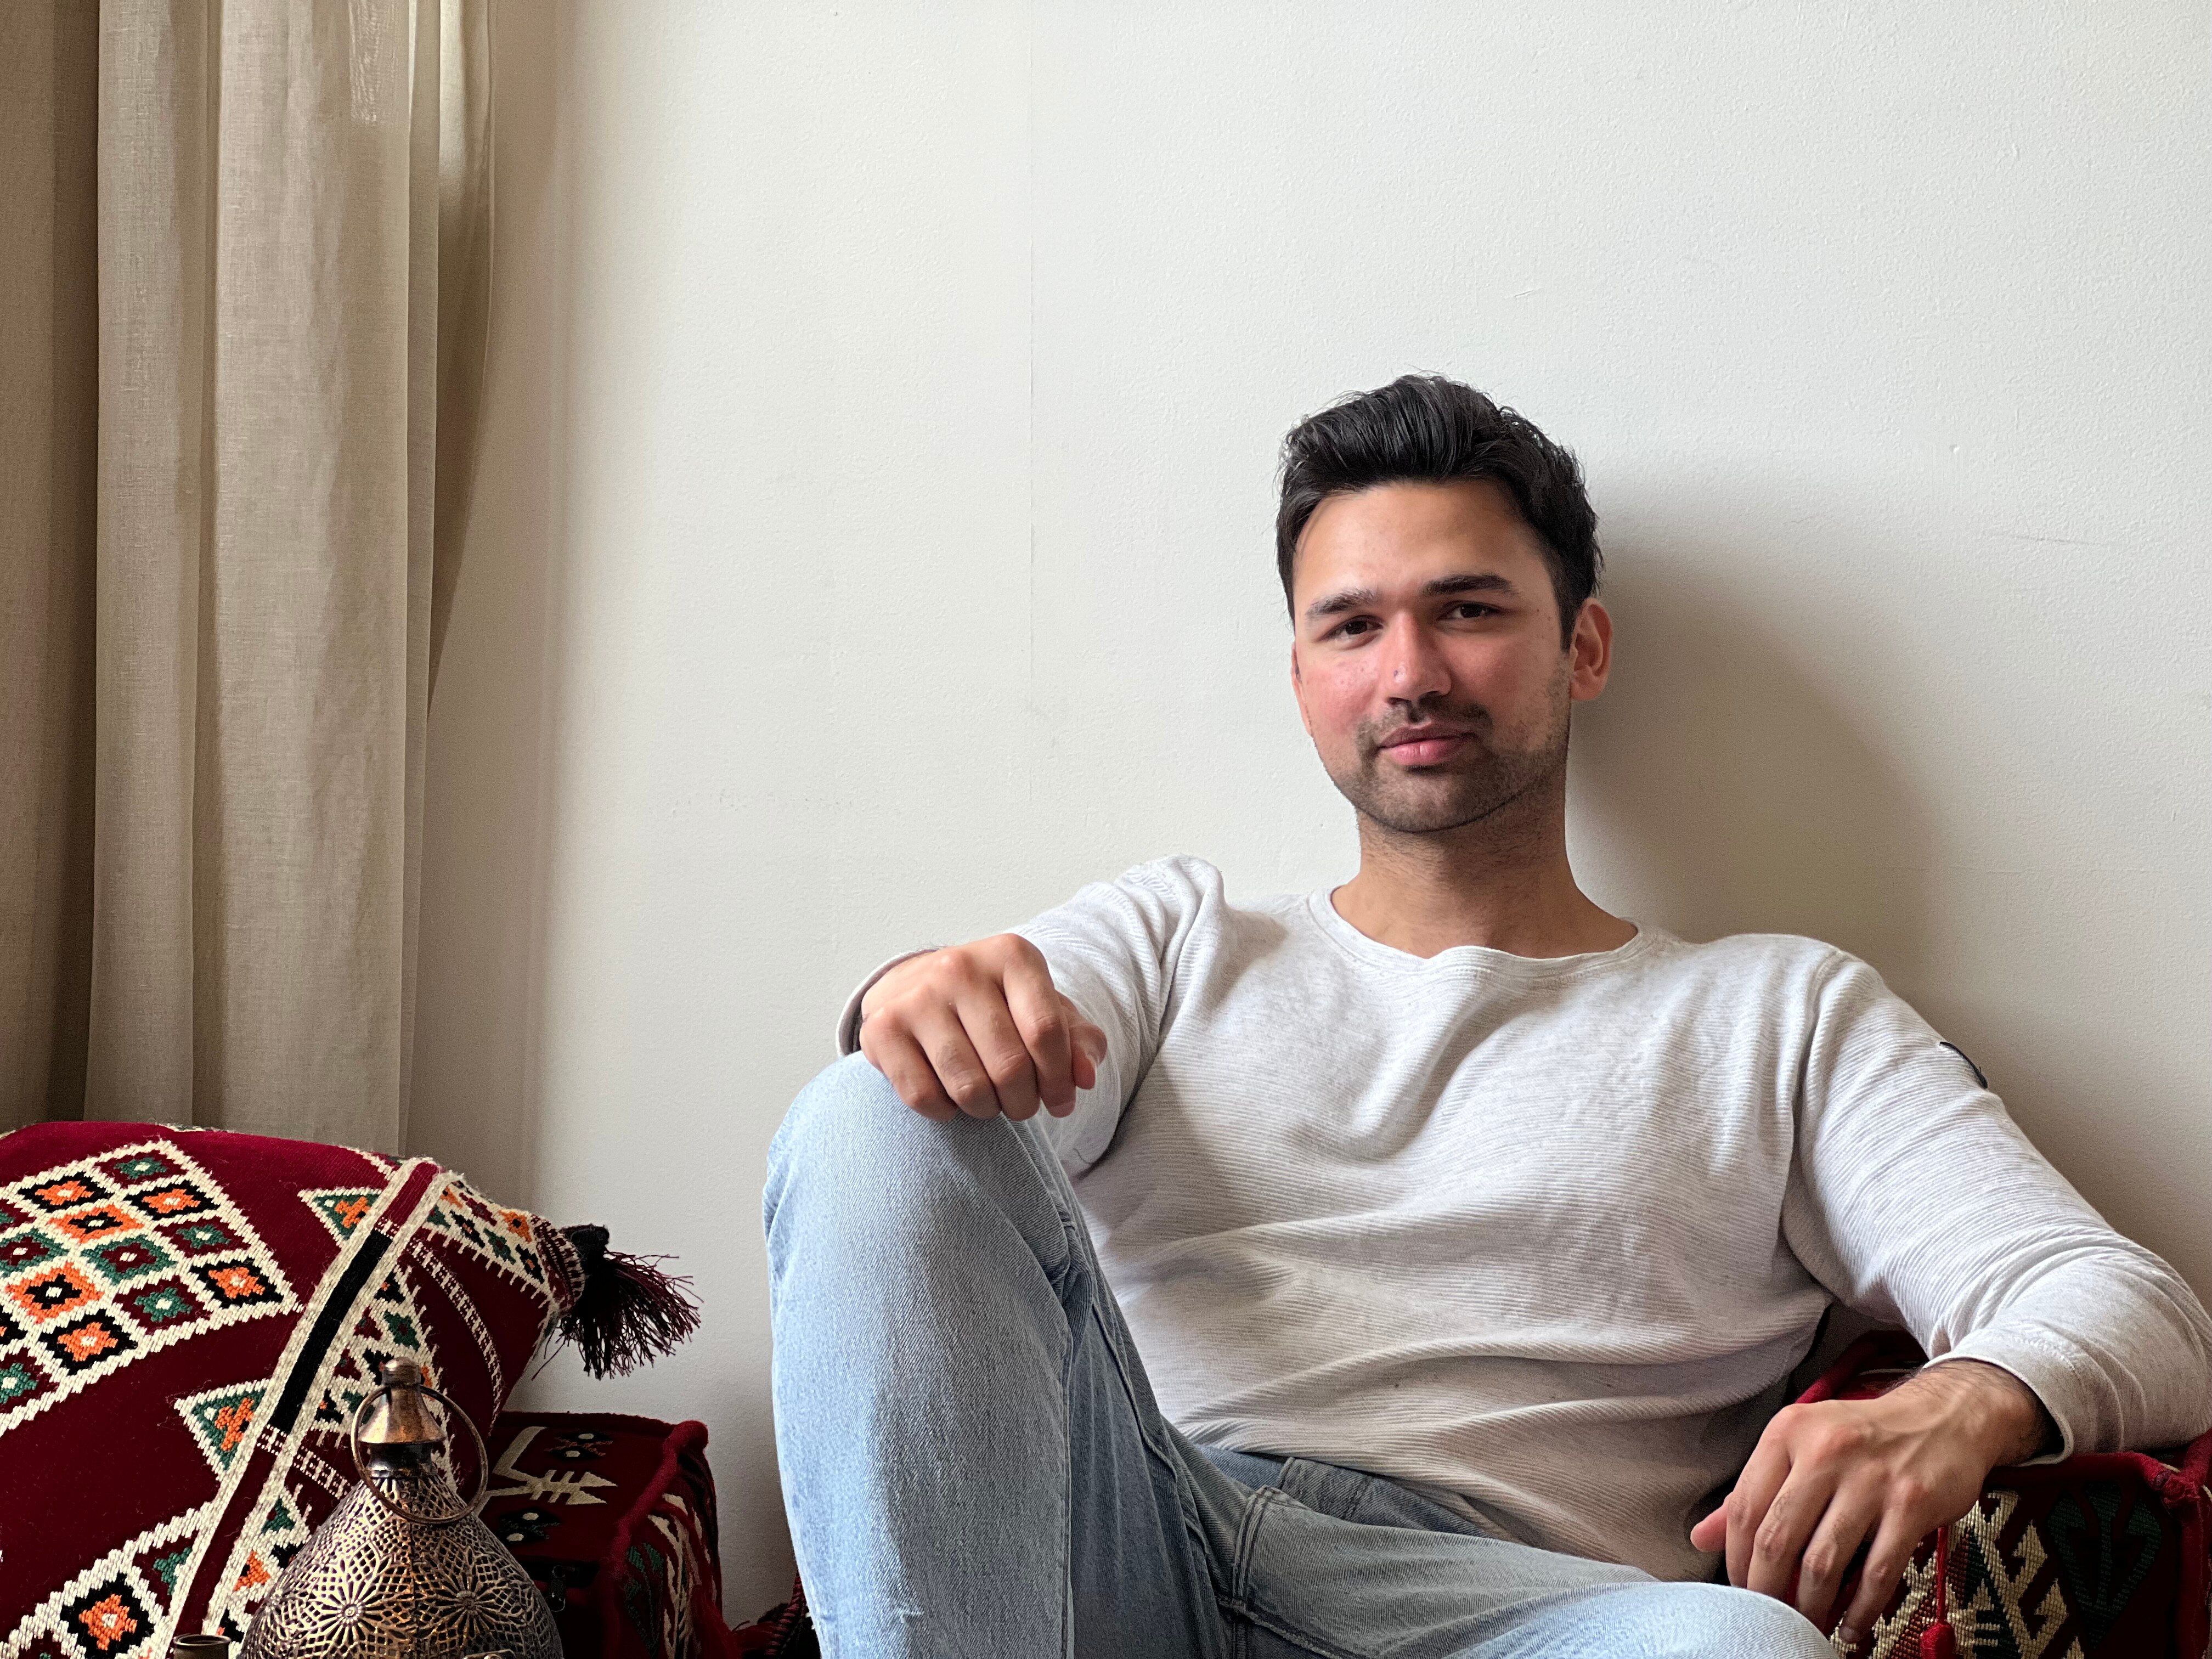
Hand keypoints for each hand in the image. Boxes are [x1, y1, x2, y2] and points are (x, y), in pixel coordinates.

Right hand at [857, 935, 1107, 1122]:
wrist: (918, 987)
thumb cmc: (995, 1006)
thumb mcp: (1046, 1011)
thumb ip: (1079, 1042)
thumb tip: (1084, 1077)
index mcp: (1011, 954)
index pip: (1046, 1031)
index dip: (1059, 1080)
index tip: (1060, 1101)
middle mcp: (959, 966)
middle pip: (1009, 1066)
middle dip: (1024, 1102)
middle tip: (1020, 1104)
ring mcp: (916, 996)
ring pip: (968, 1087)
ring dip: (986, 1110)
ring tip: (989, 1100)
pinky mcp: (882, 1028)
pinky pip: (923, 1097)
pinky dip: (944, 1111)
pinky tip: (950, 1096)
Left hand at [1689, 1359, 2051, 1644]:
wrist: (1943, 1417)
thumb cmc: (1863, 1436)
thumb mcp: (1801, 1445)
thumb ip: (1752, 1489)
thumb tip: (1702, 1536)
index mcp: (1787, 1431)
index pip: (1745, 1507)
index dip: (1737, 1558)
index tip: (1740, 1587)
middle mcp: (1825, 1451)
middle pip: (1778, 1538)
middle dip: (1767, 1589)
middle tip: (1768, 1616)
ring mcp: (1870, 1479)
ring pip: (1823, 1561)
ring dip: (1811, 1605)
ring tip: (1806, 1624)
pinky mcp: (1911, 1505)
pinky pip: (1877, 1572)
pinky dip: (1860, 1609)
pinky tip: (1851, 1625)